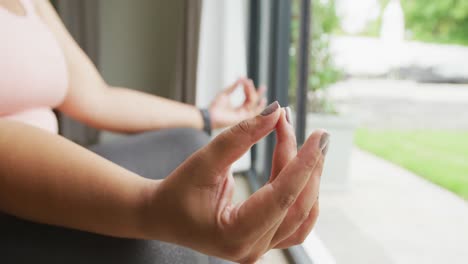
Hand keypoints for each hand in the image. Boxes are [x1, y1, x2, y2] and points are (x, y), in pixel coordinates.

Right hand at [142, 102, 327, 262]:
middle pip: (297, 204)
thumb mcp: (204, 160)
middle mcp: (251, 249)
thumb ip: (240, 136)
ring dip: (309, 178)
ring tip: (307, 145)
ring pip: (302, 213)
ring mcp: (259, 248)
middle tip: (315, 133)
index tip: (320, 136)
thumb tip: (276, 112)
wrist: (161, 216)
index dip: (304, 163)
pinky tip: (301, 167)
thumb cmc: (177, 191)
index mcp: (235, 235)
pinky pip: (296, 219)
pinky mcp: (263, 240)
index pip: (282, 197)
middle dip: (308, 165)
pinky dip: (302, 192)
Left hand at [209, 77, 266, 128]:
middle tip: (256, 84)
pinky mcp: (243, 118)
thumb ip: (233, 87)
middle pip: (252, 100)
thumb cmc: (215, 107)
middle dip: (254, 91)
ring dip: (252, 93)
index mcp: (238, 108)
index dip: (248, 88)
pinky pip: (254, 112)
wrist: (210, 115)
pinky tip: (263, 100)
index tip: (247, 80)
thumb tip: (240, 78)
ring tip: (250, 85)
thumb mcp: (224, 94)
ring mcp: (243, 115)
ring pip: (252, 103)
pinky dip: (260, 107)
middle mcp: (243, 112)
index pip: (248, 98)